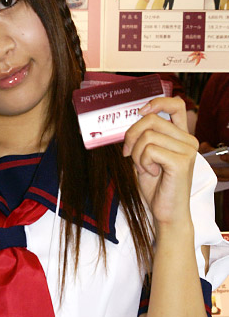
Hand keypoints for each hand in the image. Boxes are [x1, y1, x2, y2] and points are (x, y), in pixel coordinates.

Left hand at [122, 97, 198, 227]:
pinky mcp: (181, 162)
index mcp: (181, 137)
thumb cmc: (156, 188)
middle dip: (132, 135)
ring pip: (147, 136)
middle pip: (152, 119)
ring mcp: (187, 150)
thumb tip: (128, 123)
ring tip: (145, 168)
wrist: (166, 214)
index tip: (139, 113)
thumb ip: (142, 139)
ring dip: (136, 154)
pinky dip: (143, 162)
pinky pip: (150, 150)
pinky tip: (152, 174)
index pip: (176, 104)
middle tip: (128, 154)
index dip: (156, 102)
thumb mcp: (145, 158)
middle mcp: (188, 140)